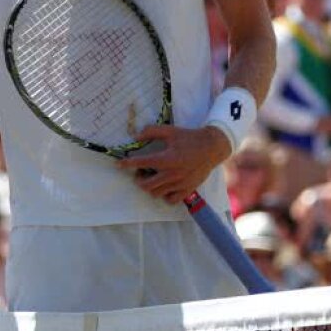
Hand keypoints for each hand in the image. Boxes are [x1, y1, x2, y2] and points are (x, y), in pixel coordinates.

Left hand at [116, 125, 230, 204]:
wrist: (212, 147)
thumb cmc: (189, 138)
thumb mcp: (170, 131)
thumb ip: (151, 132)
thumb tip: (135, 136)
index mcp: (166, 158)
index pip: (141, 163)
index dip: (127, 164)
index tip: (119, 164)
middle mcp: (171, 173)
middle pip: (146, 184)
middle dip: (138, 179)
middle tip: (140, 172)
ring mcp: (180, 184)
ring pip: (156, 193)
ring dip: (150, 186)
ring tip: (152, 178)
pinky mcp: (188, 189)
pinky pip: (170, 200)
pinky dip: (164, 195)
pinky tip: (164, 186)